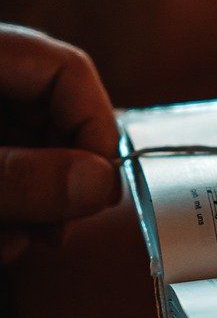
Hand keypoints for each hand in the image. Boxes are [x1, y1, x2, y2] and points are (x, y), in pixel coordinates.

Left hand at [0, 25, 118, 263]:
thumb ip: (25, 175)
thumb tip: (104, 184)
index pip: (67, 72)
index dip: (95, 128)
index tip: (98, 188)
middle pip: (49, 117)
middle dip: (58, 183)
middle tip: (55, 233)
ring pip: (25, 154)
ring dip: (30, 208)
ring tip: (11, 245)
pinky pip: (2, 171)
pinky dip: (6, 209)